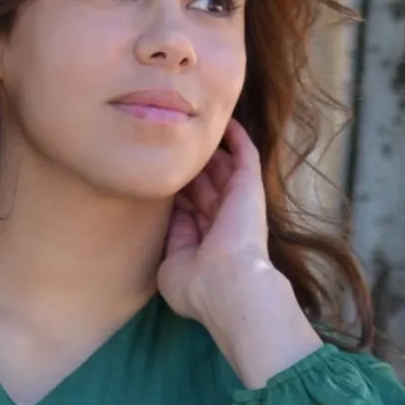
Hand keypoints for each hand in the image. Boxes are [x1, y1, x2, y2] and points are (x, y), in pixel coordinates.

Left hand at [158, 122, 320, 385]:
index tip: (155, 170)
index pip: (187, 206)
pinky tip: (225, 118)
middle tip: (168, 140)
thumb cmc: (195, 285)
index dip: (173, 189)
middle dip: (187, 166)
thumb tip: (169, 214)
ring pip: (222, 166)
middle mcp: (221, 219)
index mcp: (202, 240)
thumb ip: (170, 238)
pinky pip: (245, 154)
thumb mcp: (170, 263)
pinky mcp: (249, 187)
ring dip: (209, 149)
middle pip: (202, 183)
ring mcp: (236, 202)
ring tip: (193, 121)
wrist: (225, 286)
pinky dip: (237, 137)